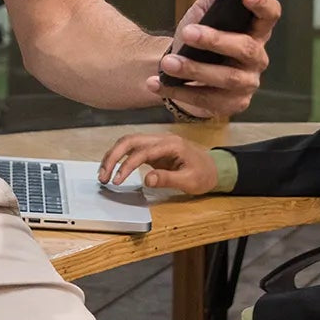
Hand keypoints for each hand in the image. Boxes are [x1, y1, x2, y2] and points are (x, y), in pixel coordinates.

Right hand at [98, 133, 218, 192]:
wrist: (215, 168)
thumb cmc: (205, 174)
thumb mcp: (190, 181)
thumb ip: (168, 179)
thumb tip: (146, 180)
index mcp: (170, 144)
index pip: (141, 151)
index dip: (126, 165)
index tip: (117, 181)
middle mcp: (160, 139)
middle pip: (129, 140)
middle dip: (112, 156)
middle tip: (103, 176)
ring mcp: (156, 142)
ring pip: (128, 142)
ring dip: (113, 156)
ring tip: (103, 174)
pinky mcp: (153, 149)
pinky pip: (132, 149)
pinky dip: (120, 157)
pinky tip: (113, 169)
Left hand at [146, 0, 281, 119]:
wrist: (180, 70)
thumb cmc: (197, 40)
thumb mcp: (201, 15)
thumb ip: (211, 1)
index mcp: (254, 31)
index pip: (269, 15)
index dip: (262, 4)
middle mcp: (257, 58)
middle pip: (246, 48)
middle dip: (215, 40)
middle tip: (187, 33)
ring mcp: (247, 83)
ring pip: (226, 78)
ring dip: (194, 69)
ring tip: (167, 63)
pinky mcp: (231, 104)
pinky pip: (207, 99)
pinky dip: (179, 91)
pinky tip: (158, 84)